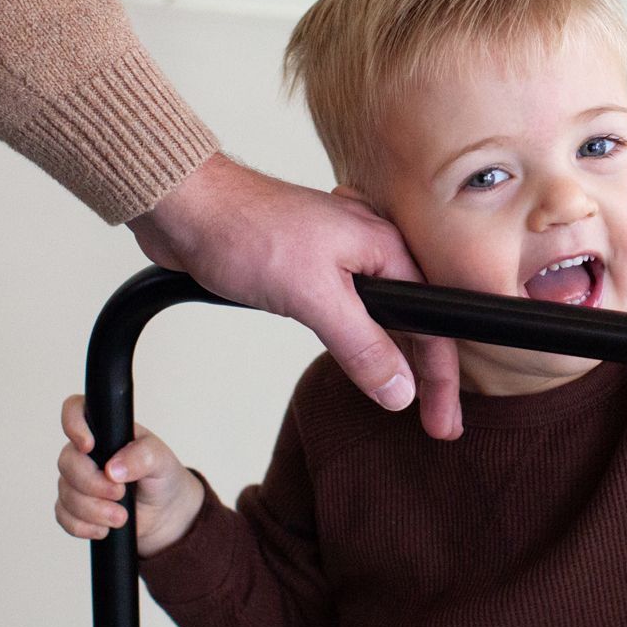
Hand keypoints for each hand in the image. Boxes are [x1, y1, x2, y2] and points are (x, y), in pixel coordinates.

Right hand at [55, 395, 203, 557]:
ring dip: (93, 510)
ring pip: (66, 493)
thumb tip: (113, 468)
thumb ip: (143, 456)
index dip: (73, 424)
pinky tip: (105, 528)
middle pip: (67, 462)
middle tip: (120, 493)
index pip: (76, 411)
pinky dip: (84, 526)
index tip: (89, 446)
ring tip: (121, 517)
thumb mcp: (162, 460)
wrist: (166, 514)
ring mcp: (77, 480)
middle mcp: (87, 454)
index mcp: (106, 431)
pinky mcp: (74, 507)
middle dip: (92, 483)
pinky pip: (64, 516)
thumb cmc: (163, 477)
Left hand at [127, 152, 462, 439]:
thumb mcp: (312, 296)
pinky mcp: (313, 265)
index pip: (433, 327)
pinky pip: (353, 311)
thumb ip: (361, 345)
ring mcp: (343, 257)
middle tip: (433, 424)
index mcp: (387, 250)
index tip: (441, 423)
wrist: (185, 202)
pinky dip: (363, 340)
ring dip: (396, 358)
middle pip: (417, 324)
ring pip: (385, 318)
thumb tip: (399, 390)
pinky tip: (363, 357)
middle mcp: (373, 251)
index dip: (441, 380)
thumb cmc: (246, 229)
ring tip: (406, 398)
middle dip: (428, 377)